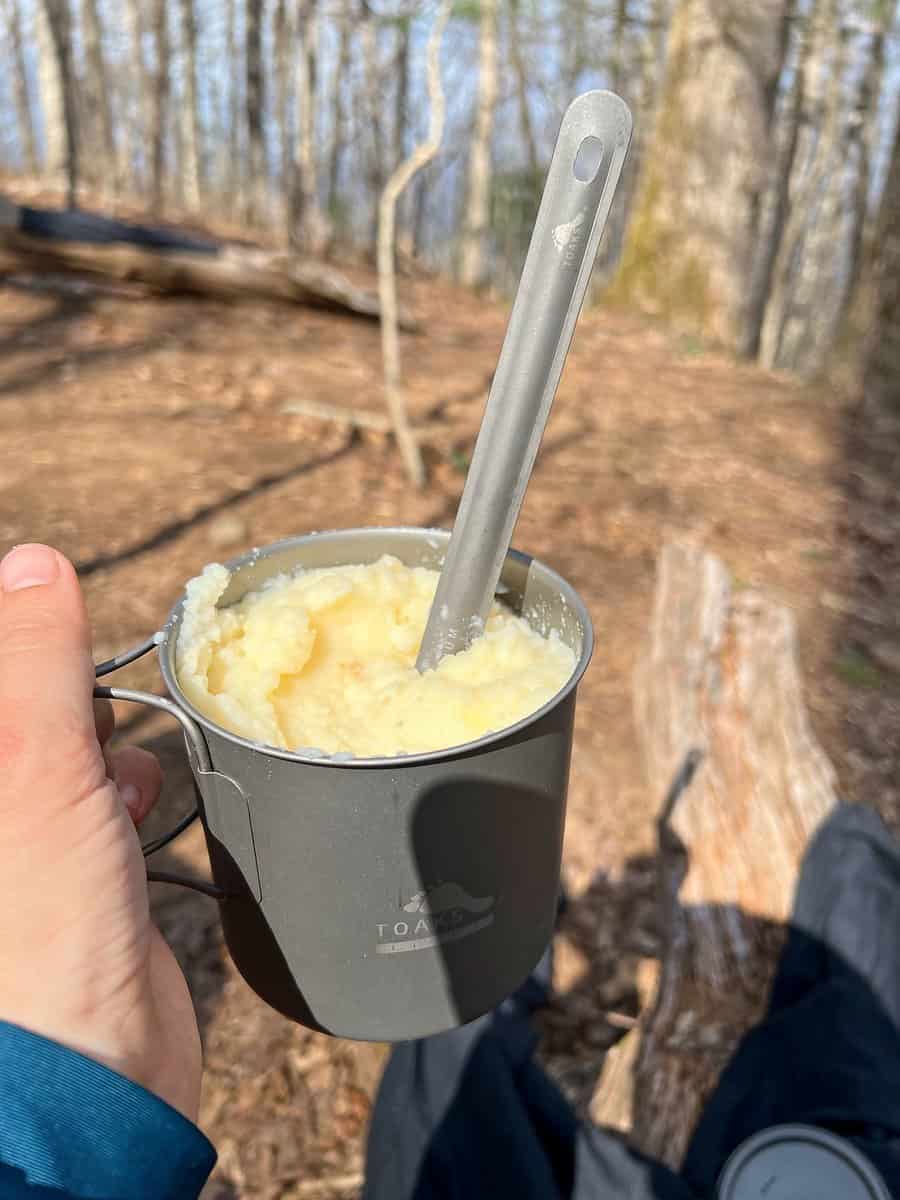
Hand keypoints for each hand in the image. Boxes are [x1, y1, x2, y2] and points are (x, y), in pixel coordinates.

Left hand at [0, 543, 201, 1120]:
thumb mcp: (29, 766)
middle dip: (64, 700)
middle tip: (87, 724)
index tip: (58, 660)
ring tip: (116, 782)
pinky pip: (97, 791)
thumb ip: (30, 659)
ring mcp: (19, 839)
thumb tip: (34, 563)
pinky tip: (135, 814)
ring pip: (64, 743)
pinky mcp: (68, 868)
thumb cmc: (34, 930)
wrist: (93, 1068)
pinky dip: (124, 790)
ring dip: (101, 746)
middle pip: (22, 705)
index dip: (23, 651)